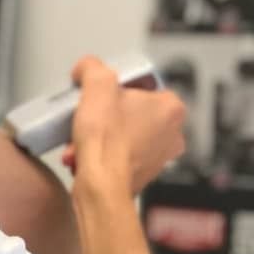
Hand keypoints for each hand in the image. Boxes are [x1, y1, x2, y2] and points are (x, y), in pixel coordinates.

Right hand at [63, 57, 185, 196]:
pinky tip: (84, 156)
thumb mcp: (96, 85)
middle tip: (88, 118)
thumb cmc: (107, 143)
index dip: (114, 88)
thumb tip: (86, 68)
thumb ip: (92, 67)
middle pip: (129, 112)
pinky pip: (117, 158)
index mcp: (172, 107)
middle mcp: (172, 134)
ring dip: (99, 137)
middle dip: (104, 117)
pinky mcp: (141, 177)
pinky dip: (100, 156)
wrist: (100, 186)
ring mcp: (158, 158)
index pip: (141, 85)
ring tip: (80, 140)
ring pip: (122, 136)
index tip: (99, 95)